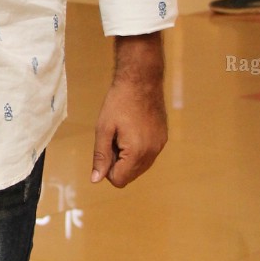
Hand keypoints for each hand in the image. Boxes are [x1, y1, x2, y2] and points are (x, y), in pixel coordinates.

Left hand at [91, 39, 167, 188]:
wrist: (142, 80)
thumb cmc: (118, 102)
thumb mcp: (104, 128)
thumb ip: (101, 156)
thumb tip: (96, 179)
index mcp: (136, 152)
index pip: (119, 180)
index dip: (107, 169)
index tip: (105, 149)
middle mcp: (152, 153)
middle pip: (130, 176)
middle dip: (118, 164)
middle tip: (113, 140)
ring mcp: (160, 146)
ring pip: (140, 167)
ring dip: (128, 158)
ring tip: (122, 135)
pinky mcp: (163, 139)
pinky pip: (148, 156)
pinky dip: (138, 151)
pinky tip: (133, 131)